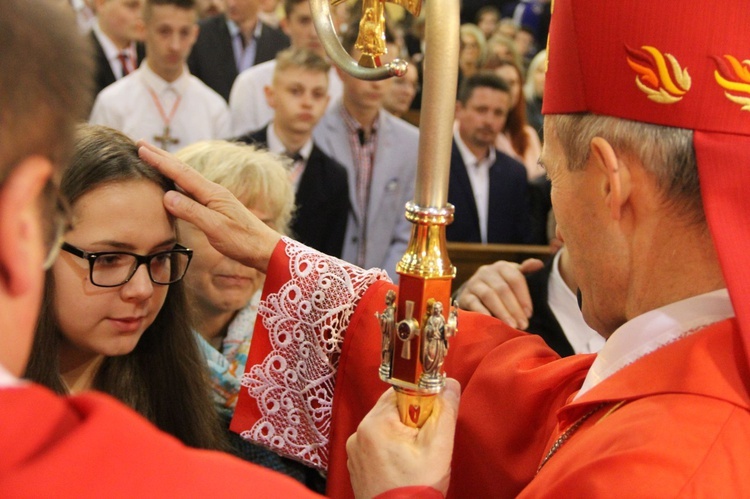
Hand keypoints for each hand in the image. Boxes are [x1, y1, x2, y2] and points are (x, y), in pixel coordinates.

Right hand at [137, 141, 280, 272]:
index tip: (141, 148)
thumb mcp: (215, 228)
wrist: (265, 250)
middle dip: (161, 157)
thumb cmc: (243, 241)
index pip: (180, 173)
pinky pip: (191, 191)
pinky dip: (178, 183)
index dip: (160, 161)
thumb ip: (192, 211)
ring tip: (153, 158)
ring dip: (168, 167)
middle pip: (182, 170)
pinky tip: (174, 185)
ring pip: (186, 179)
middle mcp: (213, 192)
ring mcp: (215, 199)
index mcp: (212, 193)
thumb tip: (167, 196)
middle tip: (141, 144)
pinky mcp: (216, 208)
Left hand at [347, 379, 460, 497]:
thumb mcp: (439, 446)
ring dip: (401, 436)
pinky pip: (376, 445)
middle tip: (425, 443)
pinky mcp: (356, 464)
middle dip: (412, 421)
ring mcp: (355, 450)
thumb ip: (445, 410)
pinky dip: (390, 450)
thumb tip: (449, 382)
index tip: (431, 419)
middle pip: (392, 410)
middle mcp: (358, 433)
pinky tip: (402, 468)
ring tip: (414, 460)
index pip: (400, 392)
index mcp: (374, 423)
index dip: (420, 402)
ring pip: (385, 428)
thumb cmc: (417, 488)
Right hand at [455, 258, 543, 328]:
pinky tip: (492, 322)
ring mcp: (474, 283)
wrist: (475, 292)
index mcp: (501, 266)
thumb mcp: (513, 277)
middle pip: (502, 289)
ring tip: (511, 326)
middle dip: (514, 308)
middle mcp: (486, 271)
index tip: (529, 313)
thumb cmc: (500, 286)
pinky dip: (483, 313)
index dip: (523, 297)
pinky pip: (474, 303)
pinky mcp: (464, 295)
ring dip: (502, 312)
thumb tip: (539, 264)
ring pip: (489, 296)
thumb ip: (526, 271)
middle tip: (523, 324)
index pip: (515, 278)